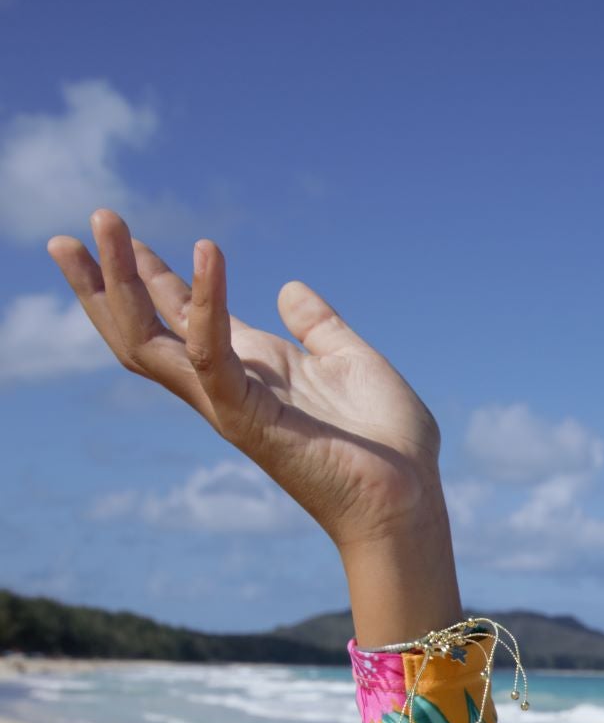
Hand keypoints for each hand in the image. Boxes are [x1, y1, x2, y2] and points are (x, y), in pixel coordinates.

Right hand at [46, 211, 444, 551]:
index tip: (118, 233)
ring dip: (122, 283)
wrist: (409, 496)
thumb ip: (319, 327)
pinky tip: (207, 253)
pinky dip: (205, 302)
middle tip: (76, 228)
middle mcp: (228, 386)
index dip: (149, 276)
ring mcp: (230, 403)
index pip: (181, 317)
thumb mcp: (351, 361)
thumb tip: (289, 290)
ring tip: (107, 226)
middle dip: (106, 281)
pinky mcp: (246, 417)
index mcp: (252, 369)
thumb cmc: (388, 441)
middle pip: (143, 330)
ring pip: (149, 342)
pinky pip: (212, 354)